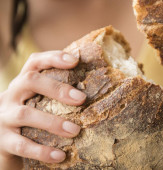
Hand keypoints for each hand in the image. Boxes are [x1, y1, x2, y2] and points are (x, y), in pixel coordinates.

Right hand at [0, 51, 85, 168]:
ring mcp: (3, 117)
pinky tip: (60, 155)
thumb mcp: (37, 102)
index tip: (75, 60)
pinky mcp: (2, 140)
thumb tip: (90, 93)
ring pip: (25, 114)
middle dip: (57, 88)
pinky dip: (42, 151)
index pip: (35, 62)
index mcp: (22, 84)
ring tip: (76, 131)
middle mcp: (10, 96)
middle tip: (81, 98)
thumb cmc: (30, 120)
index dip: (53, 58)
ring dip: (53, 122)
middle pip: (30, 81)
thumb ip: (55, 95)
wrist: (3, 143)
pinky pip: (22, 145)